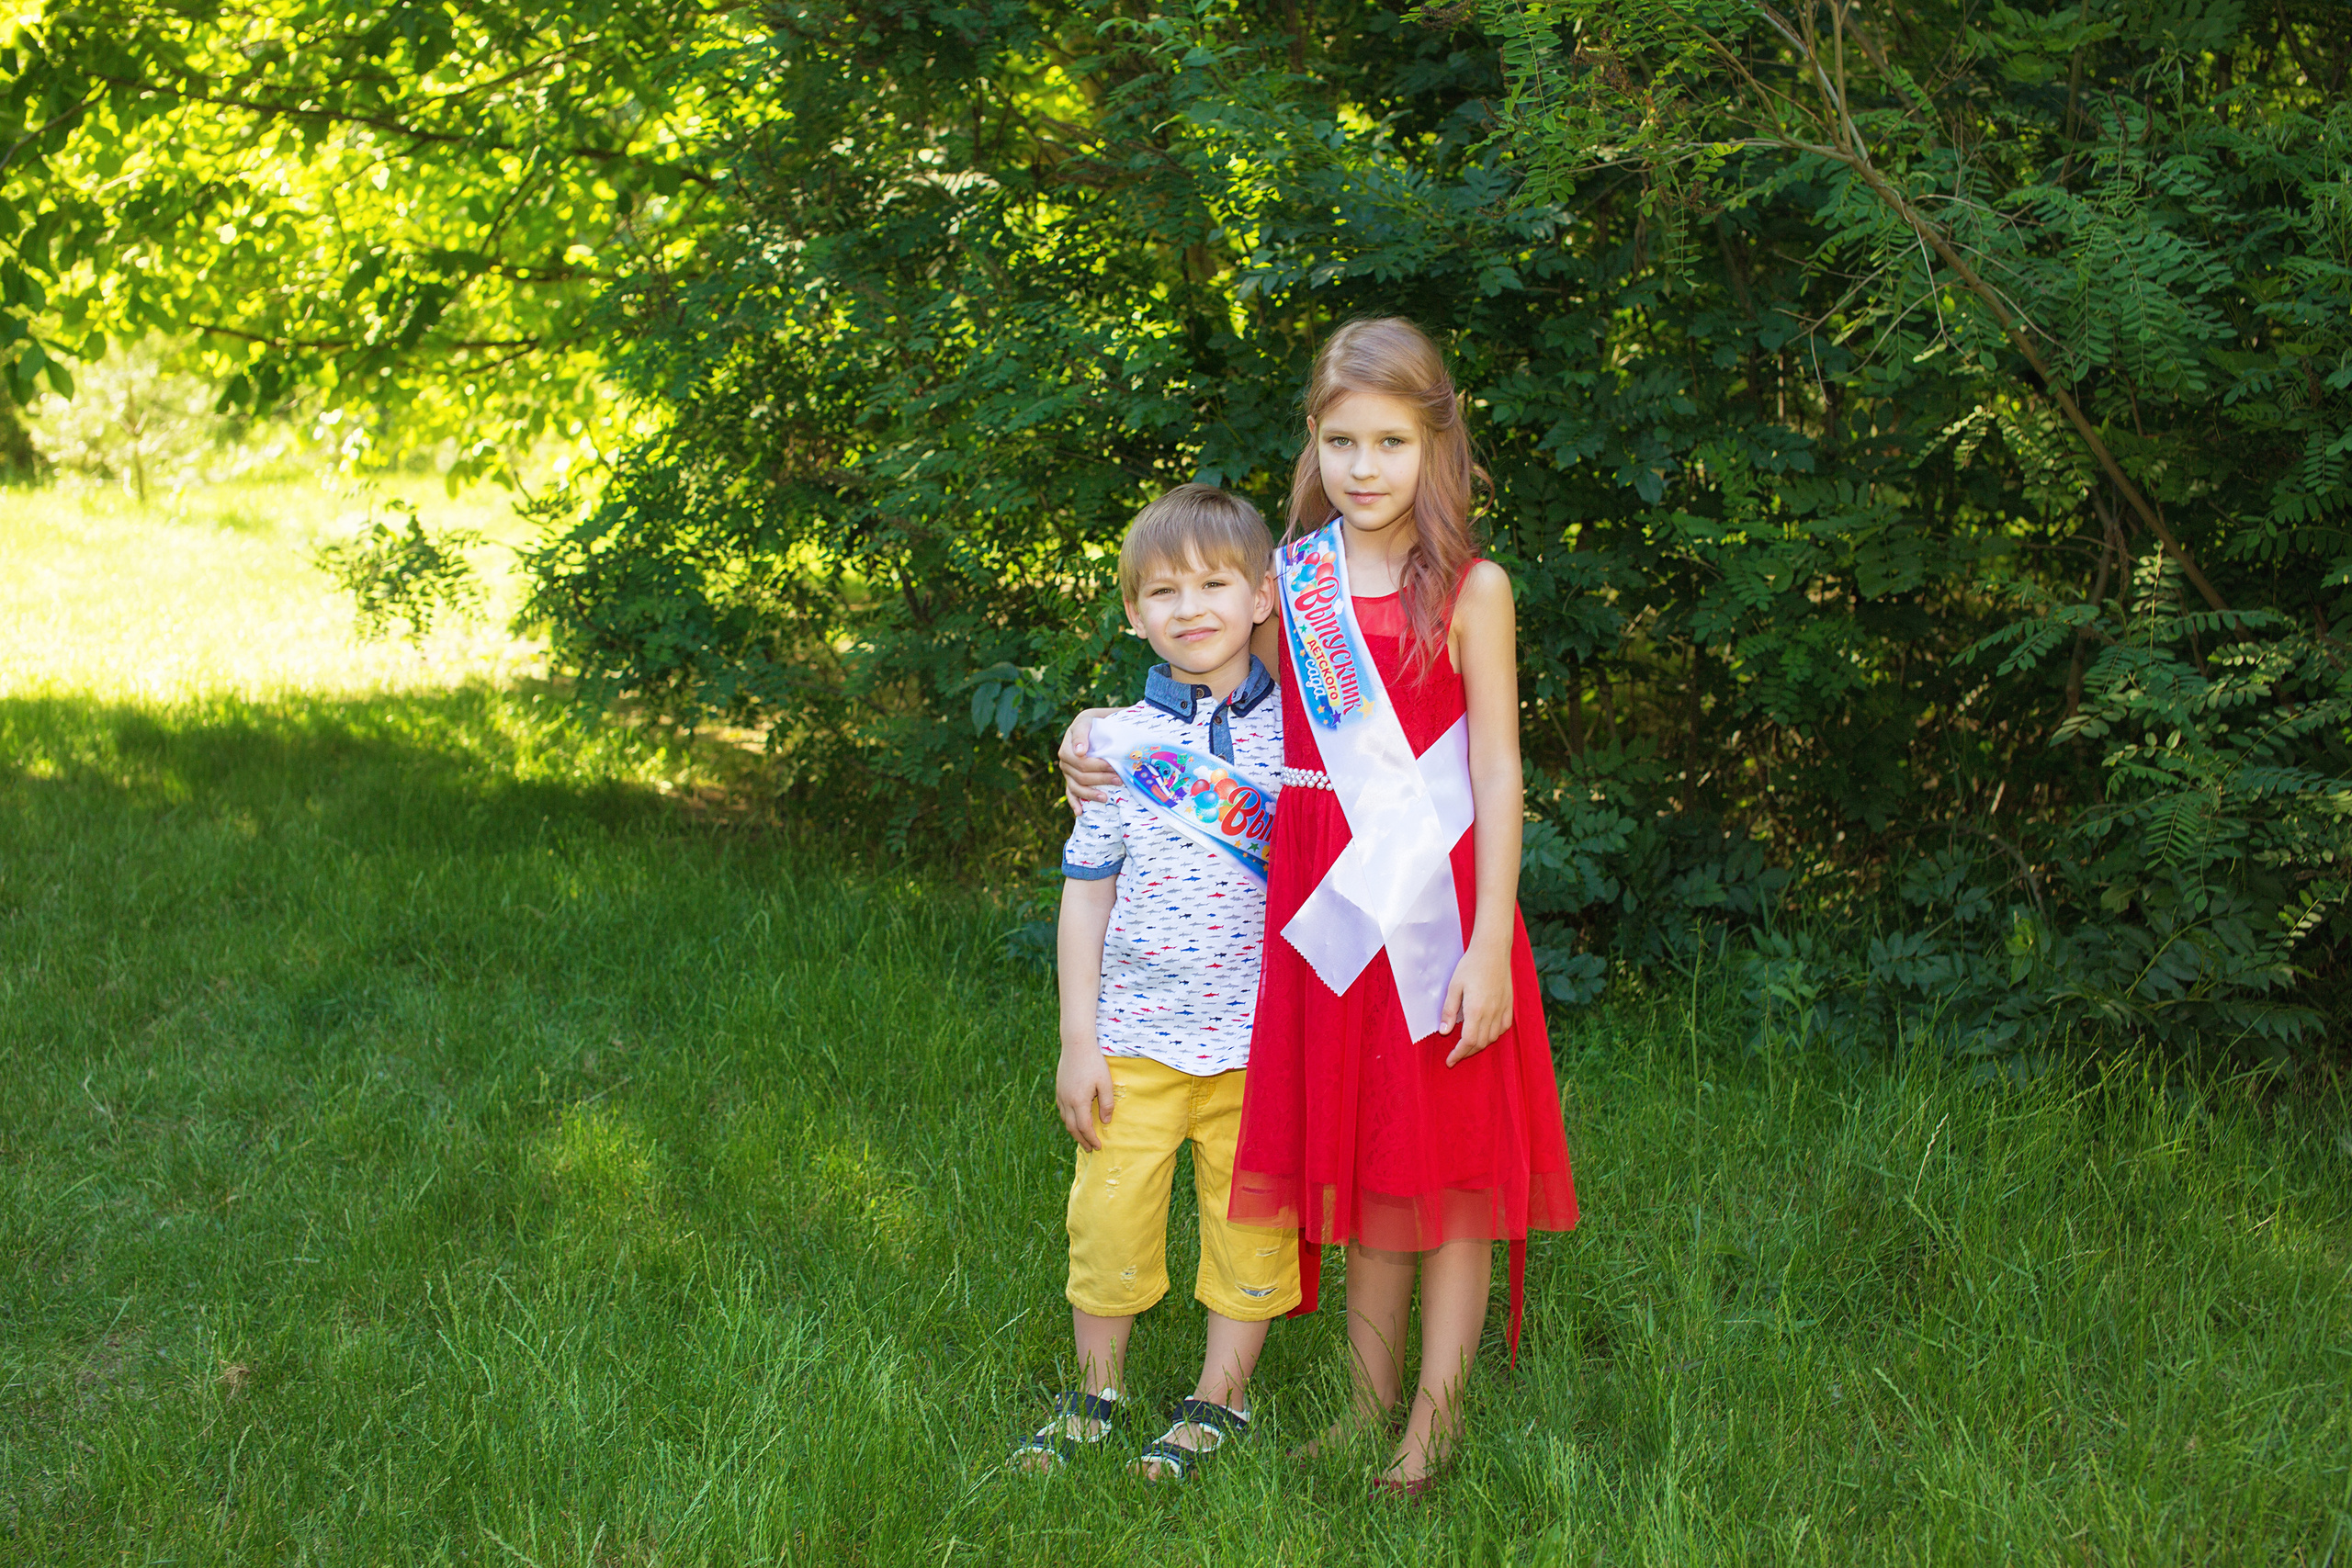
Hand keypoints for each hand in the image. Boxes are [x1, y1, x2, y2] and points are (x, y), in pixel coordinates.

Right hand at [1056, 1043, 1116, 1148]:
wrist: (1076, 1045)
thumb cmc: (1094, 1063)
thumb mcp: (1106, 1083)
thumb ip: (1107, 1104)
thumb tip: (1105, 1122)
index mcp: (1079, 1101)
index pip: (1084, 1127)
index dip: (1091, 1139)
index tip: (1098, 1147)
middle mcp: (1066, 1101)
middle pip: (1072, 1128)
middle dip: (1082, 1140)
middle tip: (1090, 1148)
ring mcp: (1061, 1095)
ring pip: (1065, 1119)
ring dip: (1074, 1131)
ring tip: (1083, 1137)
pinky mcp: (1059, 1089)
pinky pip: (1062, 1110)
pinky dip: (1068, 1119)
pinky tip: (1075, 1119)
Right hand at [1057, 708, 1119, 809]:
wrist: (1094, 725)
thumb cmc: (1095, 722)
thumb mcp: (1089, 720)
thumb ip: (1083, 732)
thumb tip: (1080, 751)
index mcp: (1068, 744)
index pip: (1081, 760)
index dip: (1098, 765)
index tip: (1112, 766)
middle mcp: (1065, 759)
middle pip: (1081, 775)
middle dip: (1101, 778)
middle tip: (1119, 779)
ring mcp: (1067, 770)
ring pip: (1076, 786)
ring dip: (1091, 794)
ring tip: (1106, 798)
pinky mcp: (1070, 779)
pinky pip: (1070, 793)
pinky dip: (1074, 803)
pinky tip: (1080, 812)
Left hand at [1440, 943, 1513, 1065]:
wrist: (1493, 951)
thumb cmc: (1471, 966)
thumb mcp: (1453, 987)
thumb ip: (1449, 1011)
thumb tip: (1444, 1031)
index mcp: (1476, 1010)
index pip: (1468, 1042)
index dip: (1458, 1054)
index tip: (1450, 1061)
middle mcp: (1491, 1013)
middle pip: (1480, 1043)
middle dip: (1467, 1053)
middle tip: (1455, 1055)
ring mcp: (1502, 1010)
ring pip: (1492, 1038)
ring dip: (1480, 1045)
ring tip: (1468, 1045)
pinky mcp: (1509, 1005)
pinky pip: (1503, 1028)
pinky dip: (1494, 1035)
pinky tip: (1486, 1033)